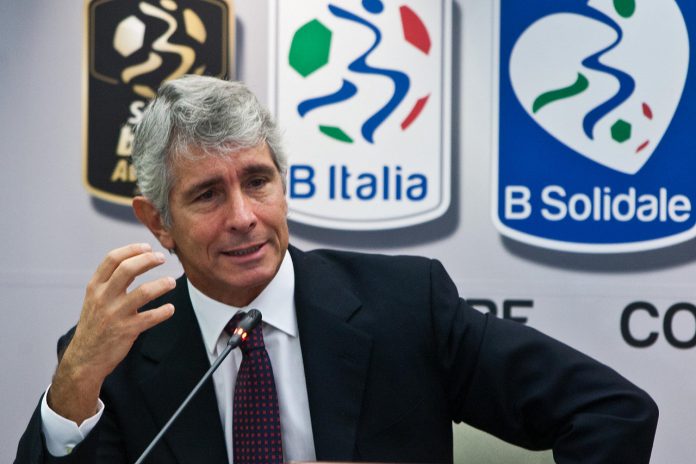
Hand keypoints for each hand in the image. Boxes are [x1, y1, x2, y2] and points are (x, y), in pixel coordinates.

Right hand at [47, 243, 175, 423]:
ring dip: (162, 284)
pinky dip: (164, 311)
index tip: (147, 247)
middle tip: (162, 258)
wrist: (85, 358)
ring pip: (143, 292)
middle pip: (128, 269)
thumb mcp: (94, 299)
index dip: (132, 250)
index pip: (112, 259)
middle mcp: (103, 298)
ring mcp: (115, 314)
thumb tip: (136, 260)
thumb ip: (110, 281)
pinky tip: (170, 309)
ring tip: (172, 282)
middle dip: (148, 260)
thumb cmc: (94, 325)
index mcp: (95, 287)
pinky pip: (151, 317)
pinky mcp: (126, 330)